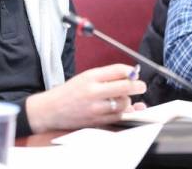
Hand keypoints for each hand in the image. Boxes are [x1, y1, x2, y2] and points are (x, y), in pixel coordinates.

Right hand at [26, 64, 146, 132]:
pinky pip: (118, 116)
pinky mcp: (97, 121)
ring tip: (124, 97)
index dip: (131, 71)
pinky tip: (123, 108)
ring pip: (124, 103)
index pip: (118, 70)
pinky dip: (124, 112)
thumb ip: (106, 76)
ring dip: (128, 100)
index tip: (134, 73)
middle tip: (140, 86)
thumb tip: (129, 75)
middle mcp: (93, 92)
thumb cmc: (68, 92)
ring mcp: (96, 108)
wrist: (51, 110)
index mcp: (90, 77)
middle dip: (137, 86)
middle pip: (125, 87)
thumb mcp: (84, 77)